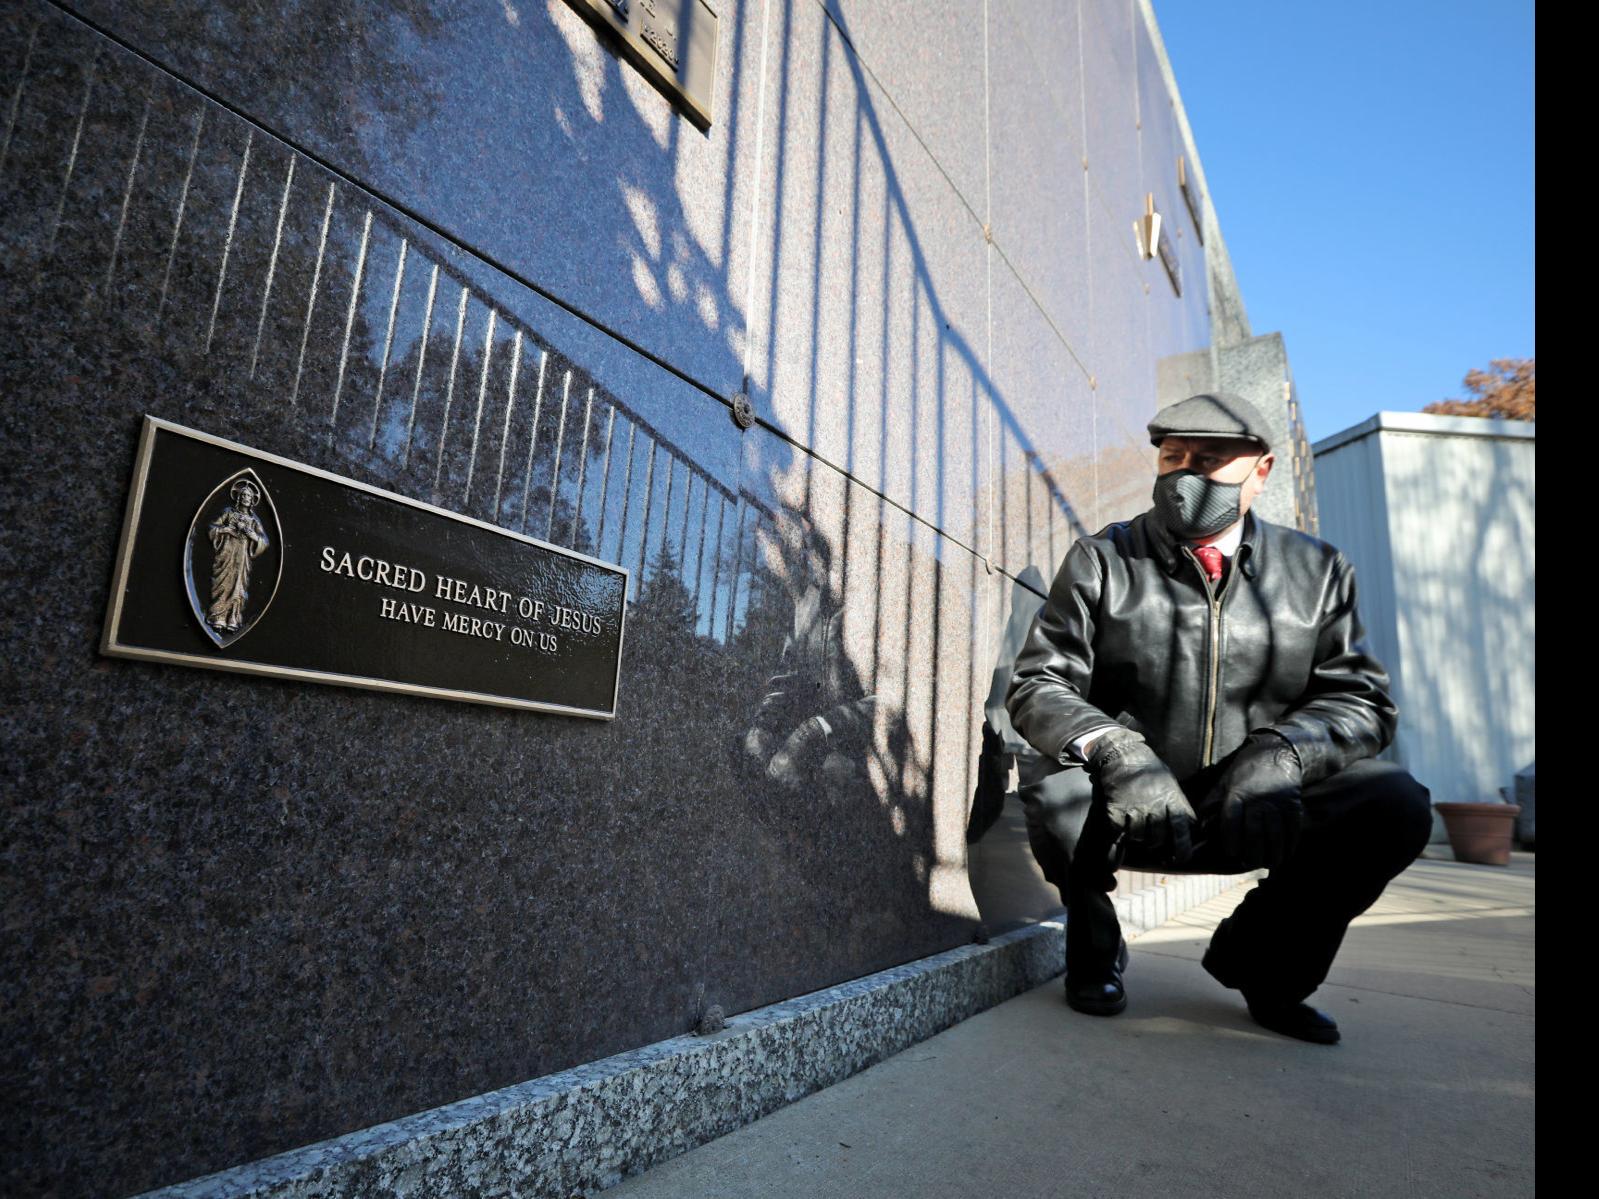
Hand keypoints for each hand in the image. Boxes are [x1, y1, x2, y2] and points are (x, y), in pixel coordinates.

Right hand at [1085, 730, 1196, 864]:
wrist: (1123, 754)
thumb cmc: (1149, 769)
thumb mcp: (1170, 785)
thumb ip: (1178, 806)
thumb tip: (1190, 828)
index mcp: (1172, 800)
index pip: (1181, 832)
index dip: (1182, 850)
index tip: (1178, 859)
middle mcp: (1155, 806)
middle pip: (1157, 839)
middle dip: (1154, 843)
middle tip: (1150, 841)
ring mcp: (1135, 808)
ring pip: (1138, 837)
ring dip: (1136, 836)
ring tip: (1135, 827)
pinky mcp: (1116, 809)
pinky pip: (1118, 831)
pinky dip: (1118, 833)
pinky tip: (1119, 826)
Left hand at [1212, 731, 1305, 867]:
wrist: (1274, 754)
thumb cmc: (1244, 773)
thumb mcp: (1224, 784)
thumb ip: (1213, 805)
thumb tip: (1200, 828)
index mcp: (1237, 795)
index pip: (1231, 821)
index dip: (1231, 839)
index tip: (1232, 853)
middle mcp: (1257, 800)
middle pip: (1255, 832)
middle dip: (1252, 852)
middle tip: (1250, 864)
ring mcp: (1277, 803)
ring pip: (1276, 833)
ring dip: (1273, 853)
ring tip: (1269, 864)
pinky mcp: (1293, 805)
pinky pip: (1293, 829)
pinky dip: (1290, 844)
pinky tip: (1286, 855)